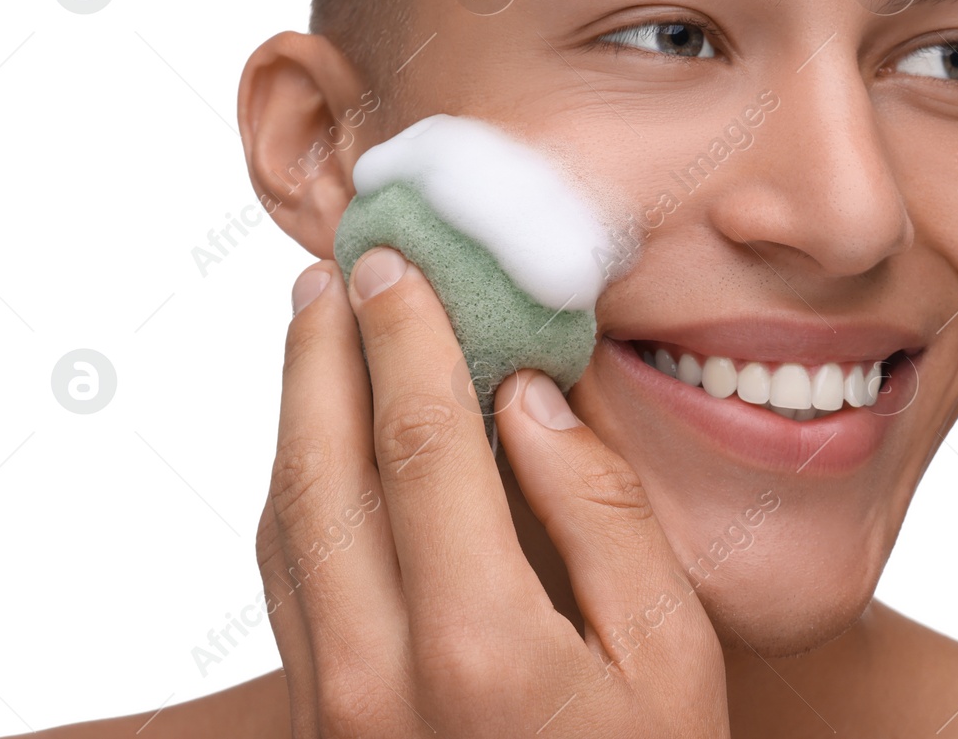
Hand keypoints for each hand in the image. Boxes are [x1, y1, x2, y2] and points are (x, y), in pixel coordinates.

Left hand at [256, 247, 730, 736]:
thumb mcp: (673, 657)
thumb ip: (603, 516)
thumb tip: (529, 397)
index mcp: (479, 643)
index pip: (420, 442)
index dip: (404, 337)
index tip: (396, 263)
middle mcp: (379, 673)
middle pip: (322, 467)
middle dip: (322, 353)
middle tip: (334, 269)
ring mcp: (335, 707)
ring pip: (286, 524)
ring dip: (293, 414)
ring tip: (316, 334)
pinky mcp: (320, 727)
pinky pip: (285, 586)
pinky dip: (291, 494)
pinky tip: (315, 450)